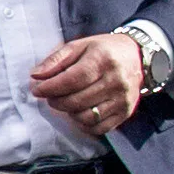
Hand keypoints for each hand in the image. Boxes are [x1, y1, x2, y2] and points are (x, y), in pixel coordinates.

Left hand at [24, 29, 153, 136]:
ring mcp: (122, 99)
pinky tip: (79, 113)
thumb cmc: (104, 51)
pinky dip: (83, 125)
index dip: (51, 88)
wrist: (137, 56)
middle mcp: (115, 80)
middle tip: (50, 96)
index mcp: (103, 60)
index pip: (72, 80)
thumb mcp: (80, 46)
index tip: (37, 90)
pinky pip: (99, 128)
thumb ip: (56, 60)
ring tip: (66, 102)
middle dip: (56, 101)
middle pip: (77, 101)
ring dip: (69, 113)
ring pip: (86, 117)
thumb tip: (35, 76)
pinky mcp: (125, 112)